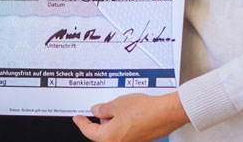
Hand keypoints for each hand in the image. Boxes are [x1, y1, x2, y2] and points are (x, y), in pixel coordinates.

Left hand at [73, 92, 188, 141]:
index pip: (89, 131)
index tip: (77, 118)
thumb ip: (103, 109)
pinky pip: (124, 132)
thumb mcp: (116, 104)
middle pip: (102, 134)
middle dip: (98, 121)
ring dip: (111, 122)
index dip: (81, 123)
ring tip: (114, 107)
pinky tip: (125, 112)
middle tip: (96, 110)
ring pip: (114, 133)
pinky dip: (121, 123)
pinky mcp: (139, 139)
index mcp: (109, 137)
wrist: (165, 113)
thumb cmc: (143, 110)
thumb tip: (96, 110)